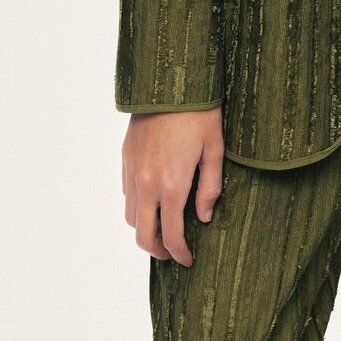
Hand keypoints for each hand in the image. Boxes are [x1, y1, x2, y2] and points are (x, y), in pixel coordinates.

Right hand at [122, 108, 224, 265]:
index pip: (171, 236)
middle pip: (142, 235)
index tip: (188, 260)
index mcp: (172, 184)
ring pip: (130, 216)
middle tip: (173, 252)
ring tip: (163, 227)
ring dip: (145, 228)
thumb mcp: (214, 148)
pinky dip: (137, 206)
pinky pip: (126, 193)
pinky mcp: (126, 158)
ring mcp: (133, 170)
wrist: (170, 80)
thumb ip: (209, 187)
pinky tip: (153, 200)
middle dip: (158, 250)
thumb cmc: (199, 112)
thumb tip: (203, 217)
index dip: (180, 254)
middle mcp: (147, 183)